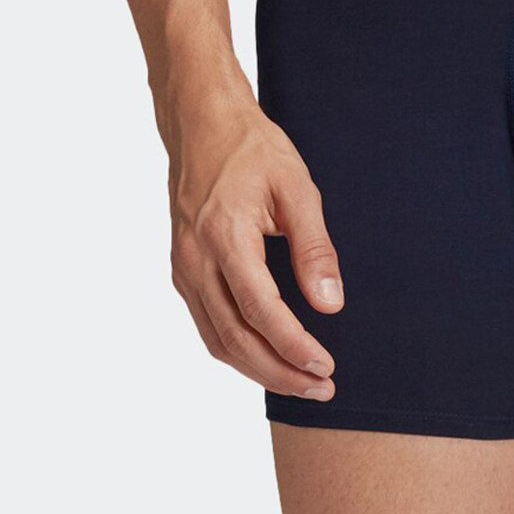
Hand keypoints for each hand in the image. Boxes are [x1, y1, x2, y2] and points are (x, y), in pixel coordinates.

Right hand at [167, 90, 343, 397]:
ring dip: (259, 369)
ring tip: (302, 384)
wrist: (201, 123)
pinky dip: (238, 350)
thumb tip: (330, 304)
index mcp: (224, 235)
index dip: (292, 346)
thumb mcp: (298, 188)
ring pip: (217, 339)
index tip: (325, 367)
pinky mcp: (183, 271)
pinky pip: (208, 324)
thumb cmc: (253, 150)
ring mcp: (183, 267)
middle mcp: (195, 258)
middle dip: (279, 372)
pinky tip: (269, 359)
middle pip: (234, 337)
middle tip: (321, 389)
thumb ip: (315, 248)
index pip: (259, 310)